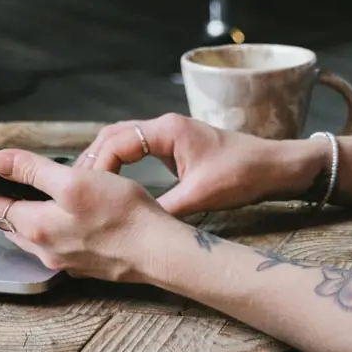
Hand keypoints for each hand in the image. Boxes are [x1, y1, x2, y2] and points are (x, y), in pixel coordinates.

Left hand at [0, 148, 178, 282]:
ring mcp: (62, 256)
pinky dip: (35, 220)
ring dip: (9, 212)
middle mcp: (44, 247)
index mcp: (37, 226)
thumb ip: (33, 171)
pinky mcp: (80, 258)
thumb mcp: (75, 182)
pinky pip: (47, 237)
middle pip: (2, 220)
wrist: (159, 251)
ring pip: (25, 230)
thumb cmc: (123, 215)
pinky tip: (46, 212)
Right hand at [74, 113, 324, 215]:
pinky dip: (118, 161)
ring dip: (103, 160)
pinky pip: (136, 147)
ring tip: (86, 188)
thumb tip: (134, 225)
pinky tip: (111, 183)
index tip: (87, 190)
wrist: (275, 165)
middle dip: (92, 160)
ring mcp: (168, 133)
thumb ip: (166, 209)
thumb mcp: (202, 196)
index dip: (98, 166)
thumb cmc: (243, 174)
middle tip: (76, 188)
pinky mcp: (174, 144)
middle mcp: (164, 125)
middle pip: (113, 135)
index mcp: (167, 129)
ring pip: (122, 139)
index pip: (117, 140)